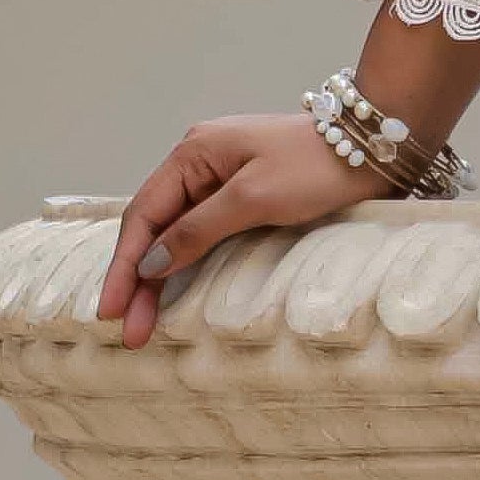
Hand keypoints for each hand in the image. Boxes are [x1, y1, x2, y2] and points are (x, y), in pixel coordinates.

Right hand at [97, 114, 379, 349]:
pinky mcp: (240, 195)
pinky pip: (198, 233)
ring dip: (157, 278)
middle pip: (153, 227)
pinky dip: (182, 264)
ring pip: (173, 234)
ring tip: (143, 325)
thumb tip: (151, 261)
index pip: (143, 215)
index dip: (124, 266)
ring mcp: (218, 178)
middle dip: (136, 280)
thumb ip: (198, 229)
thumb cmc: (316, 166)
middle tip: (127, 332)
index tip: (110, 309)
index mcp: (192, 153)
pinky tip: (170, 291)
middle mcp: (198, 163)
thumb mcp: (253, 198)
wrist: (369, 148)